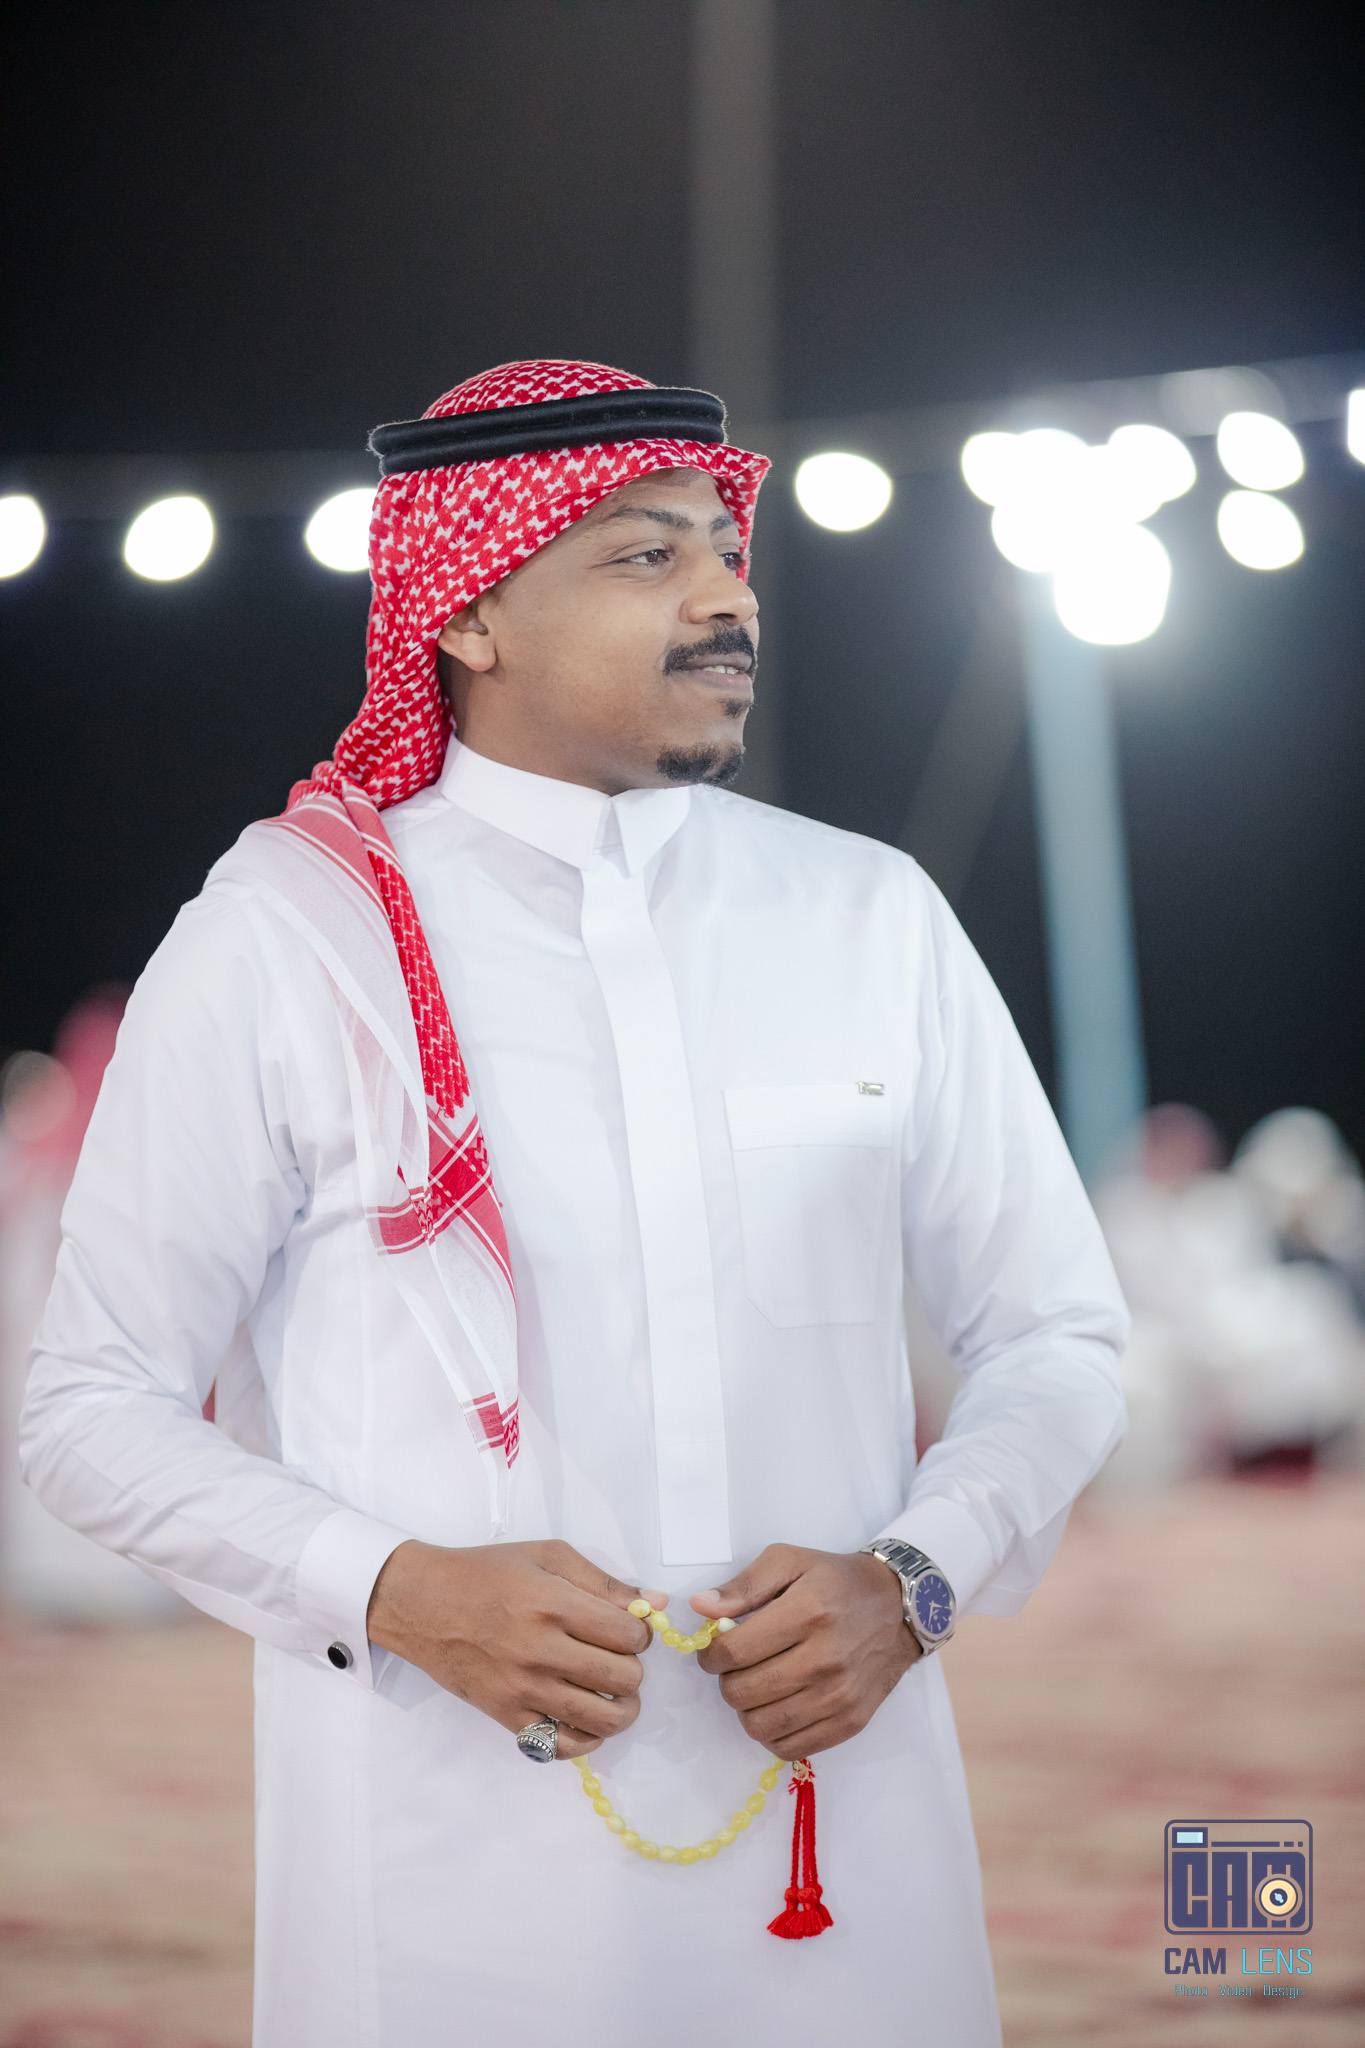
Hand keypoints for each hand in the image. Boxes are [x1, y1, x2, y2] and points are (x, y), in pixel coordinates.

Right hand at [366, 1539, 666, 1759]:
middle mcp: (540, 1651)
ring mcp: (523, 1690)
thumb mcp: (547, 1556)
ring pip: (603, 1719)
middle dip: (632, 1668)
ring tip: (613, 1692)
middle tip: (617, 1656)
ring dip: (622, 1707)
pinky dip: (586, 1738)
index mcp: (552, 1604)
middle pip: (622, 1679)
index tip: (627, 1628)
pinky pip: (563, 1746)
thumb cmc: (487, 1572)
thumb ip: (604, 1581)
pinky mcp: (507, 1717)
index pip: (628, 1634)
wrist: (423, 1604)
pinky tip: (585, 1717)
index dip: (640, 1632)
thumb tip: (655, 1604)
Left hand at [691, 1544, 920, 1758]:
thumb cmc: (836, 1581)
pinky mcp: (851, 1722)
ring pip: (761, 1726)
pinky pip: (790, 1748)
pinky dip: (773, 1733)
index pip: (734, 1651)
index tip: (714, 1650)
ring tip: (757, 1686)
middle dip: (727, 1680)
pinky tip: (778, 1706)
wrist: (898, 1607)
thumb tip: (701, 1608)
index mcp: (807, 1613)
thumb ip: (744, 1585)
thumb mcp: (790, 1561)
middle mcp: (825, 1659)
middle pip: (743, 1693)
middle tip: (737, 1666)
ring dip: (747, 1708)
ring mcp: (840, 1696)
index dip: (711, 1654)